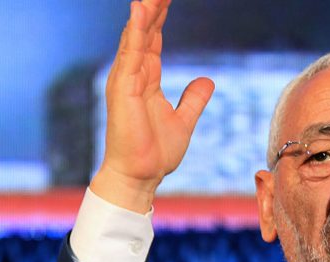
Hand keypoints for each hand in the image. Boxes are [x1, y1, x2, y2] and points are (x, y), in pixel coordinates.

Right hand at [91, 0, 214, 212]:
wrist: (141, 176)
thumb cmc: (156, 152)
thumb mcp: (184, 120)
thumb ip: (194, 99)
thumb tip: (207, 80)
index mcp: (146, 79)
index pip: (152, 40)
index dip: (159, 18)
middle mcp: (133, 74)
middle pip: (143, 31)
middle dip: (152, 7)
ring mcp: (125, 79)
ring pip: (135, 36)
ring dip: (143, 11)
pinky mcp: (123, 88)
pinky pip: (131, 53)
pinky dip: (136, 30)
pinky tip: (141, 9)